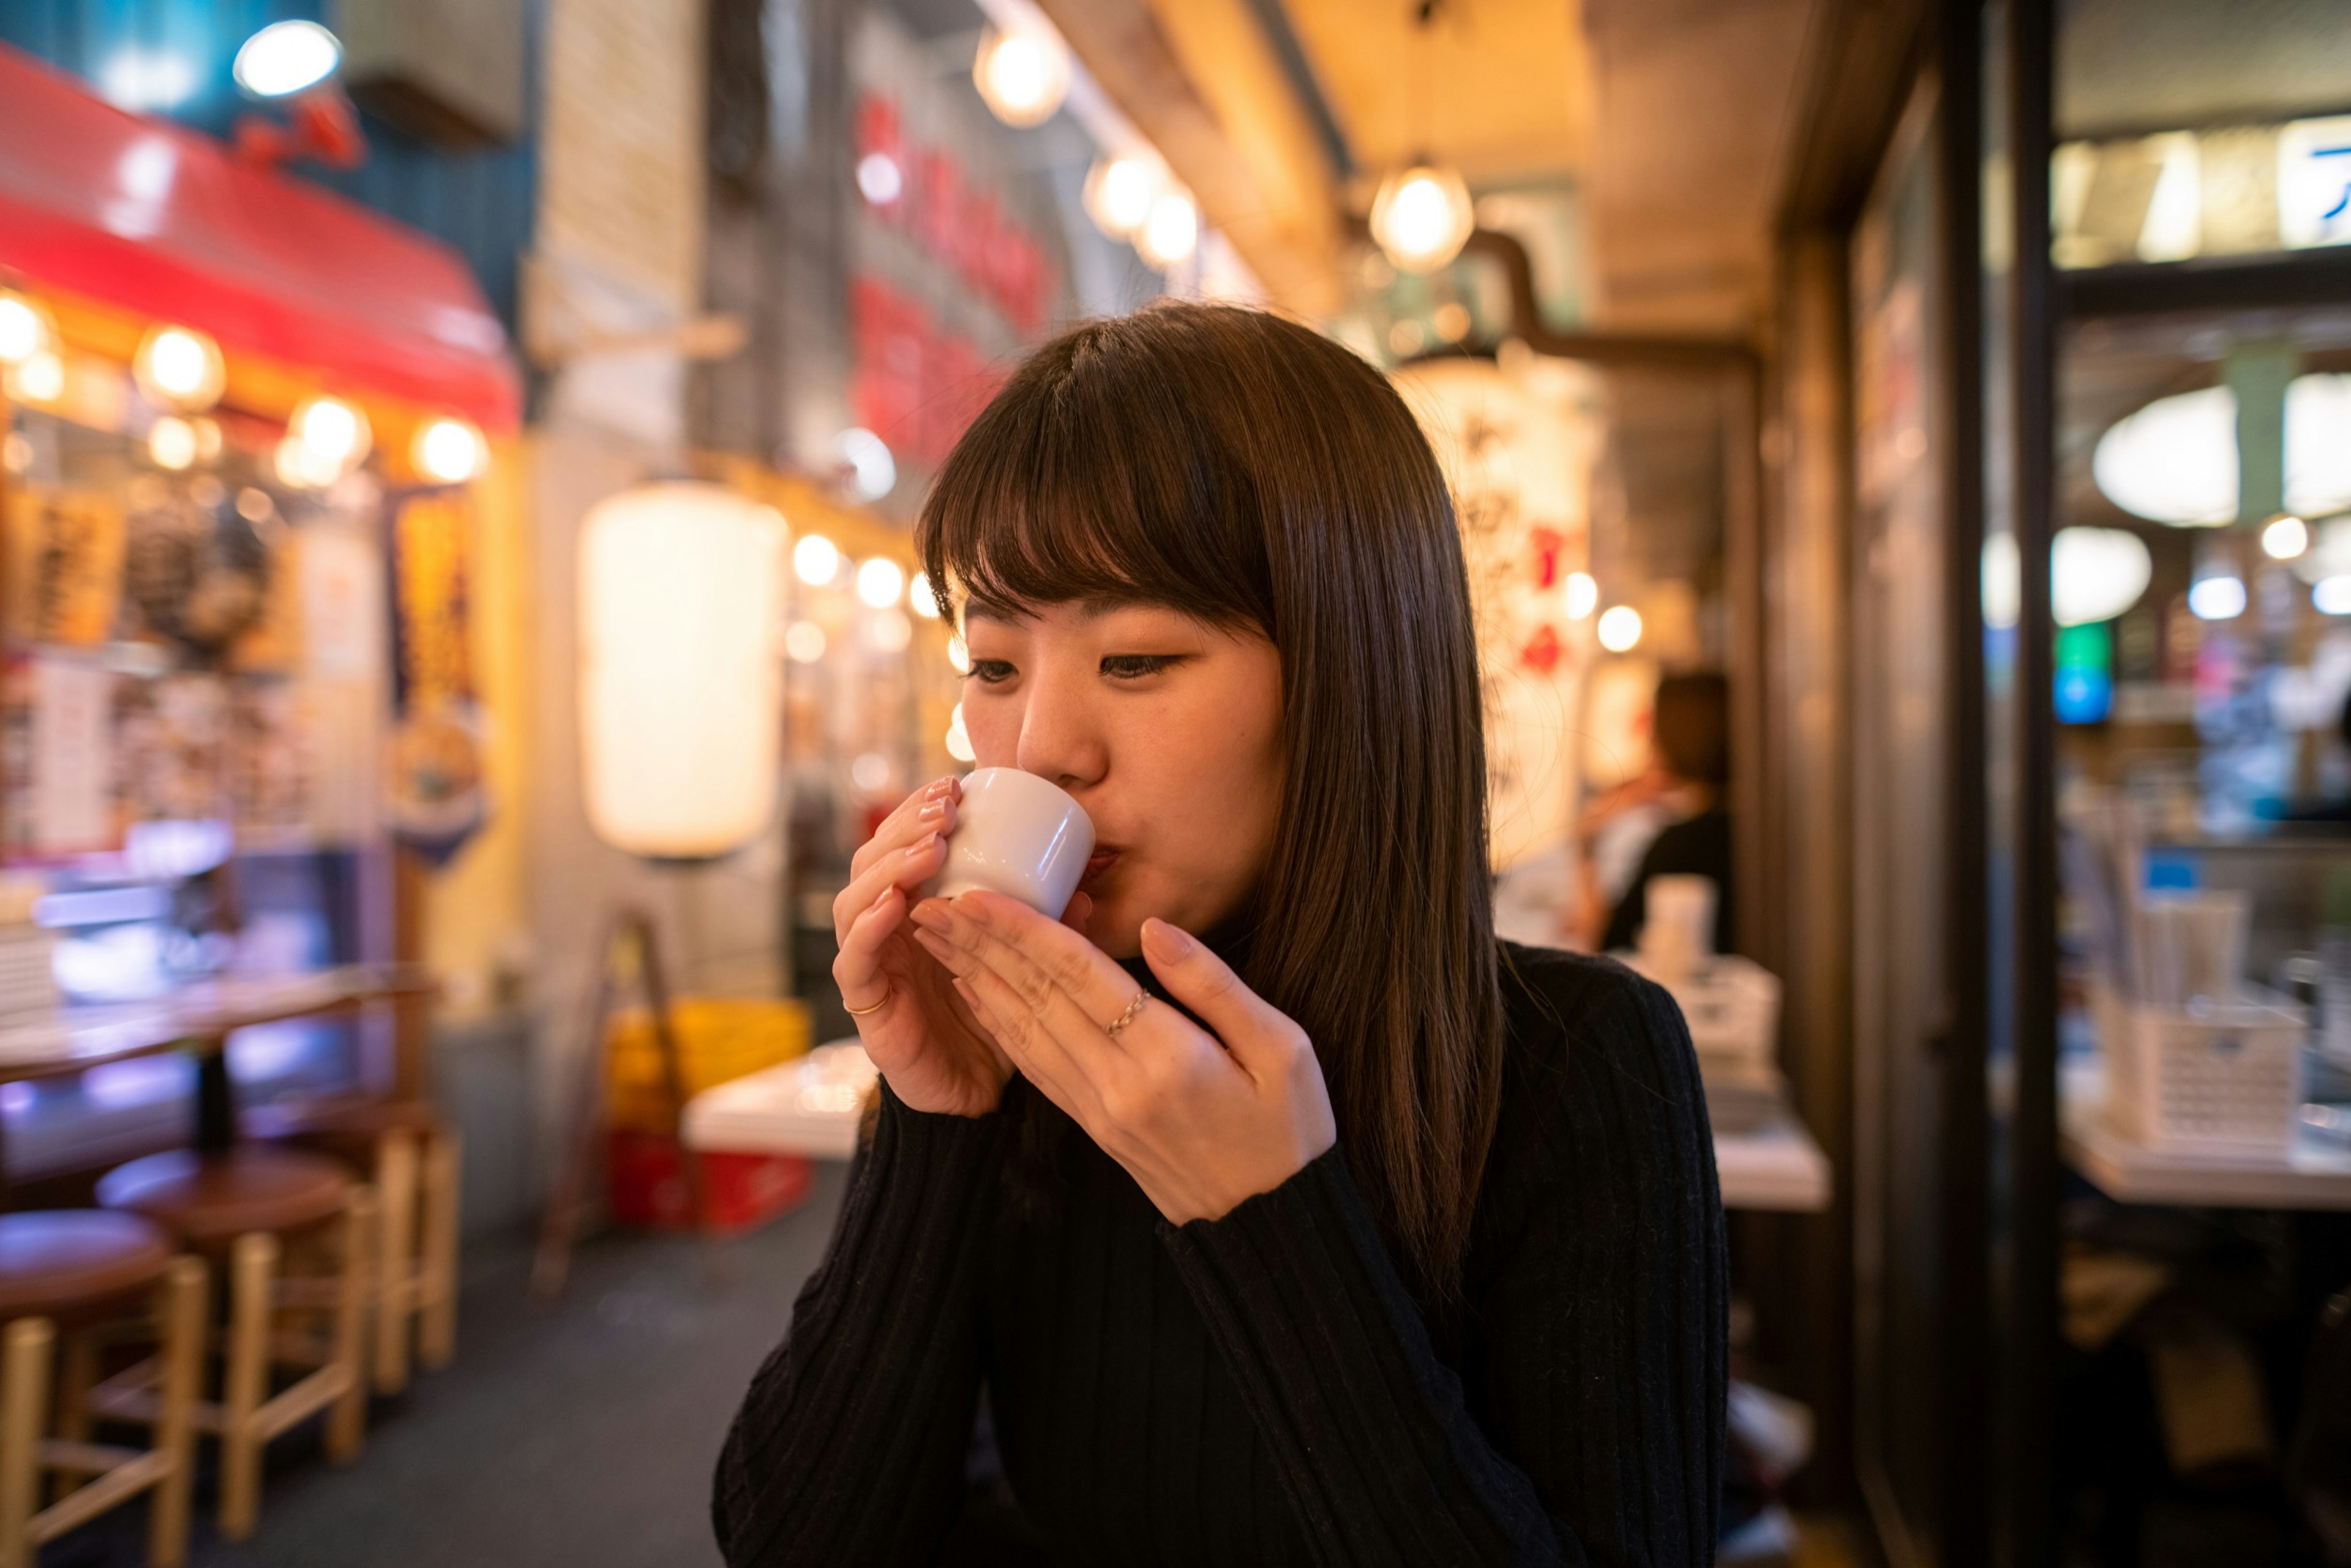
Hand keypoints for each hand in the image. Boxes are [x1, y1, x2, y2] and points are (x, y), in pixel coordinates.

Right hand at [831, 778, 1021, 1116]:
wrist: (977, 1092)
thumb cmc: (1000, 1019)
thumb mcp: (1027, 963)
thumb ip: (1046, 929)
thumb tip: (1084, 892)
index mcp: (916, 908)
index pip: (902, 844)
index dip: (920, 811)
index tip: (956, 787)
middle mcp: (885, 929)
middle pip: (872, 861)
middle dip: (904, 828)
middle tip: (943, 809)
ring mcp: (871, 964)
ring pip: (856, 902)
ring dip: (889, 868)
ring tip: (928, 848)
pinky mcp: (866, 1005)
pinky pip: (855, 961)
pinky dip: (870, 928)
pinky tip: (893, 905)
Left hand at [906, 891, 1336, 1223]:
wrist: (1272, 1227)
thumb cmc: (1291, 1132)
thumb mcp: (1284, 1048)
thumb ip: (1214, 985)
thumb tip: (1156, 928)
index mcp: (1168, 1057)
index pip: (1079, 977)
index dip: (1024, 930)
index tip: (976, 895)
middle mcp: (1120, 1085)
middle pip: (1037, 999)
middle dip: (981, 946)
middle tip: (930, 904)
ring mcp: (1100, 1112)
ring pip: (1025, 1032)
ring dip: (977, 980)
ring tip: (937, 939)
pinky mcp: (1096, 1128)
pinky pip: (1035, 1067)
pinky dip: (1000, 1026)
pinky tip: (976, 995)